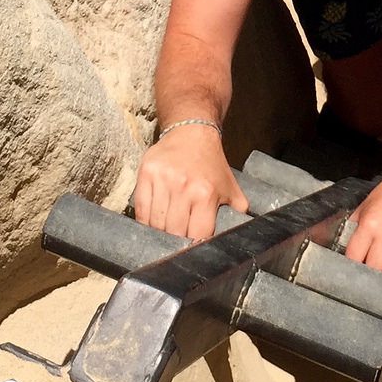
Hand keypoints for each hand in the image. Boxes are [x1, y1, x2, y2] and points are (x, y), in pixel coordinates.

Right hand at [131, 125, 247, 241]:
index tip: (191, 249)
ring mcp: (163, 180)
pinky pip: (140, 208)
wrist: (191, 132)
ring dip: (158, 232)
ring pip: (155, 223)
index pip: (196, 235)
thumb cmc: (211, 164)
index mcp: (206, 194)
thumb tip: (241, 235)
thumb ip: (237, 211)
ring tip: (164, 232)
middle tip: (176, 242)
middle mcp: (184, 187)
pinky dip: (144, 220)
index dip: (194, 246)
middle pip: (173, 232)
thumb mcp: (230, 186)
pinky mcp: (147, 173)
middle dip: (175, 241)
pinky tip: (151, 221)